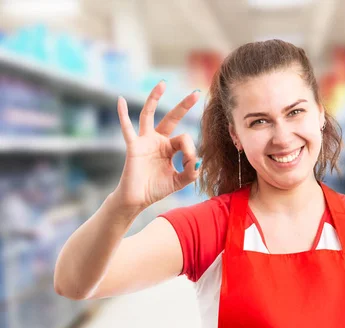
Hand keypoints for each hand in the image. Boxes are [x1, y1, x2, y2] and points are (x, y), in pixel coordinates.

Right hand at [112, 81, 200, 213]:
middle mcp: (157, 140)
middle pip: (171, 117)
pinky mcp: (133, 146)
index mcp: (169, 147)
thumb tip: (198, 161)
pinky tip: (120, 100)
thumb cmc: (156, 189)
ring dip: (155, 98)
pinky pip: (127, 128)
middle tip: (196, 93)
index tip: (190, 164)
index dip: (190, 150)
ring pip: (148, 115)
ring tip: (162, 84)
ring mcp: (144, 141)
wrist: (137, 199)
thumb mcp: (180, 181)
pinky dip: (122, 114)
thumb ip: (191, 172)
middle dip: (184, 105)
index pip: (184, 138)